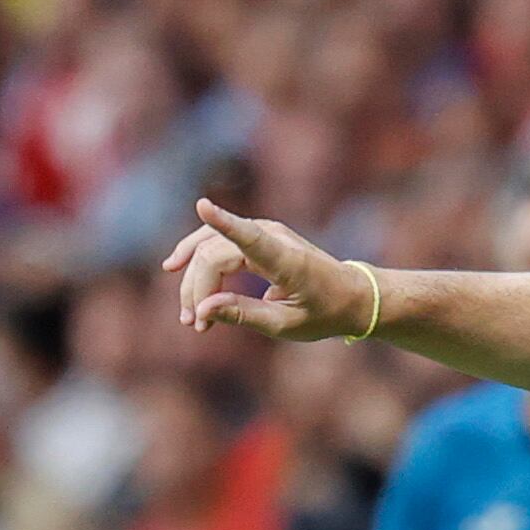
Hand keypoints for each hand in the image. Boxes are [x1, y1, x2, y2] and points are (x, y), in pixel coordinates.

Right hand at [164, 198, 368, 340]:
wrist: (350, 295)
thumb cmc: (323, 312)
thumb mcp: (285, 323)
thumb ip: (244, 314)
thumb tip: (204, 310)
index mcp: (286, 261)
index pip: (250, 238)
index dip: (224, 222)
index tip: (202, 205)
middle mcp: (273, 237)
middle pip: (214, 253)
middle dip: (197, 288)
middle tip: (195, 324)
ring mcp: (264, 231)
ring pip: (210, 245)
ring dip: (194, 277)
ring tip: (188, 315)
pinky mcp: (258, 235)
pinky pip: (219, 243)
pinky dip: (201, 263)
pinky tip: (179, 270)